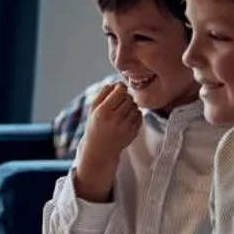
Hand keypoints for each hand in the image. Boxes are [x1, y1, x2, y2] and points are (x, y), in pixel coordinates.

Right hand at [70, 83, 140, 202]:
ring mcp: (126, 127)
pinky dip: (135, 114)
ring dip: (130, 105)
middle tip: (119, 102)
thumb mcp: (93, 110)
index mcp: (103, 112)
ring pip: (135, 106)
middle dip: (125, 97)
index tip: (118, 90)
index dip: (120, 88)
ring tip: (122, 111)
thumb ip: (103, 93)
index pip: (120, 91)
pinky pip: (140, 115)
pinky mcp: (133, 132)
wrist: (100, 150)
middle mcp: (115, 119)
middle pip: (129, 97)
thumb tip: (117, 83)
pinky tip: (126, 119)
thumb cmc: (96, 126)